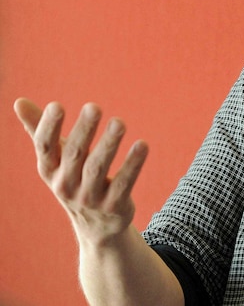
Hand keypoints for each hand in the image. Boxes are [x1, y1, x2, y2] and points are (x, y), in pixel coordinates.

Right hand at [14, 98, 148, 245]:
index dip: (48, 127)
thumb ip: (39, 128)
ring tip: (119, 122)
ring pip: (98, 167)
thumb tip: (18, 101)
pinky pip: (124, 182)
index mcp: (50, 170)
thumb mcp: (56, 158)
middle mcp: (66, 184)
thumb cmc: (73, 178)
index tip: (56, 105)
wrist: (95, 226)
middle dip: (84, 130)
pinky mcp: (114, 205)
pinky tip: (143, 145)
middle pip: (74, 154)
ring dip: (109, 144)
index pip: (45, 147)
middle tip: (94, 106)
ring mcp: (89, 197)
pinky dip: (133, 165)